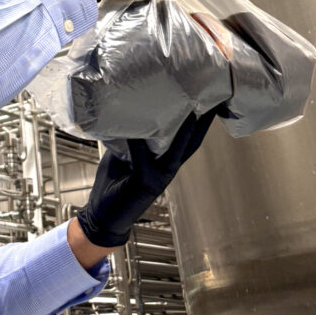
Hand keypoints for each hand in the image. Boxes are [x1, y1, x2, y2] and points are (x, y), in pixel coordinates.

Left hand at [76, 109, 217, 247]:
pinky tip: (145, 125)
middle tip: (212, 100)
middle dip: (204, 122)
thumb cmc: (113, 183)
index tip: (204, 98)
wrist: (102, 216)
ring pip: (179, 149)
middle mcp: (168, 168)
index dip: (198, 121)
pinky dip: (144, 142)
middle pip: (192, 142)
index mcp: (164, 160)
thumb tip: (128, 110)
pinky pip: (146, 157)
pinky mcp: (147, 183)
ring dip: (186, 130)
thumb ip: (131, 136)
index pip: (186, 138)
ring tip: (193, 109)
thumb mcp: (122, 154)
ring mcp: (160, 177)